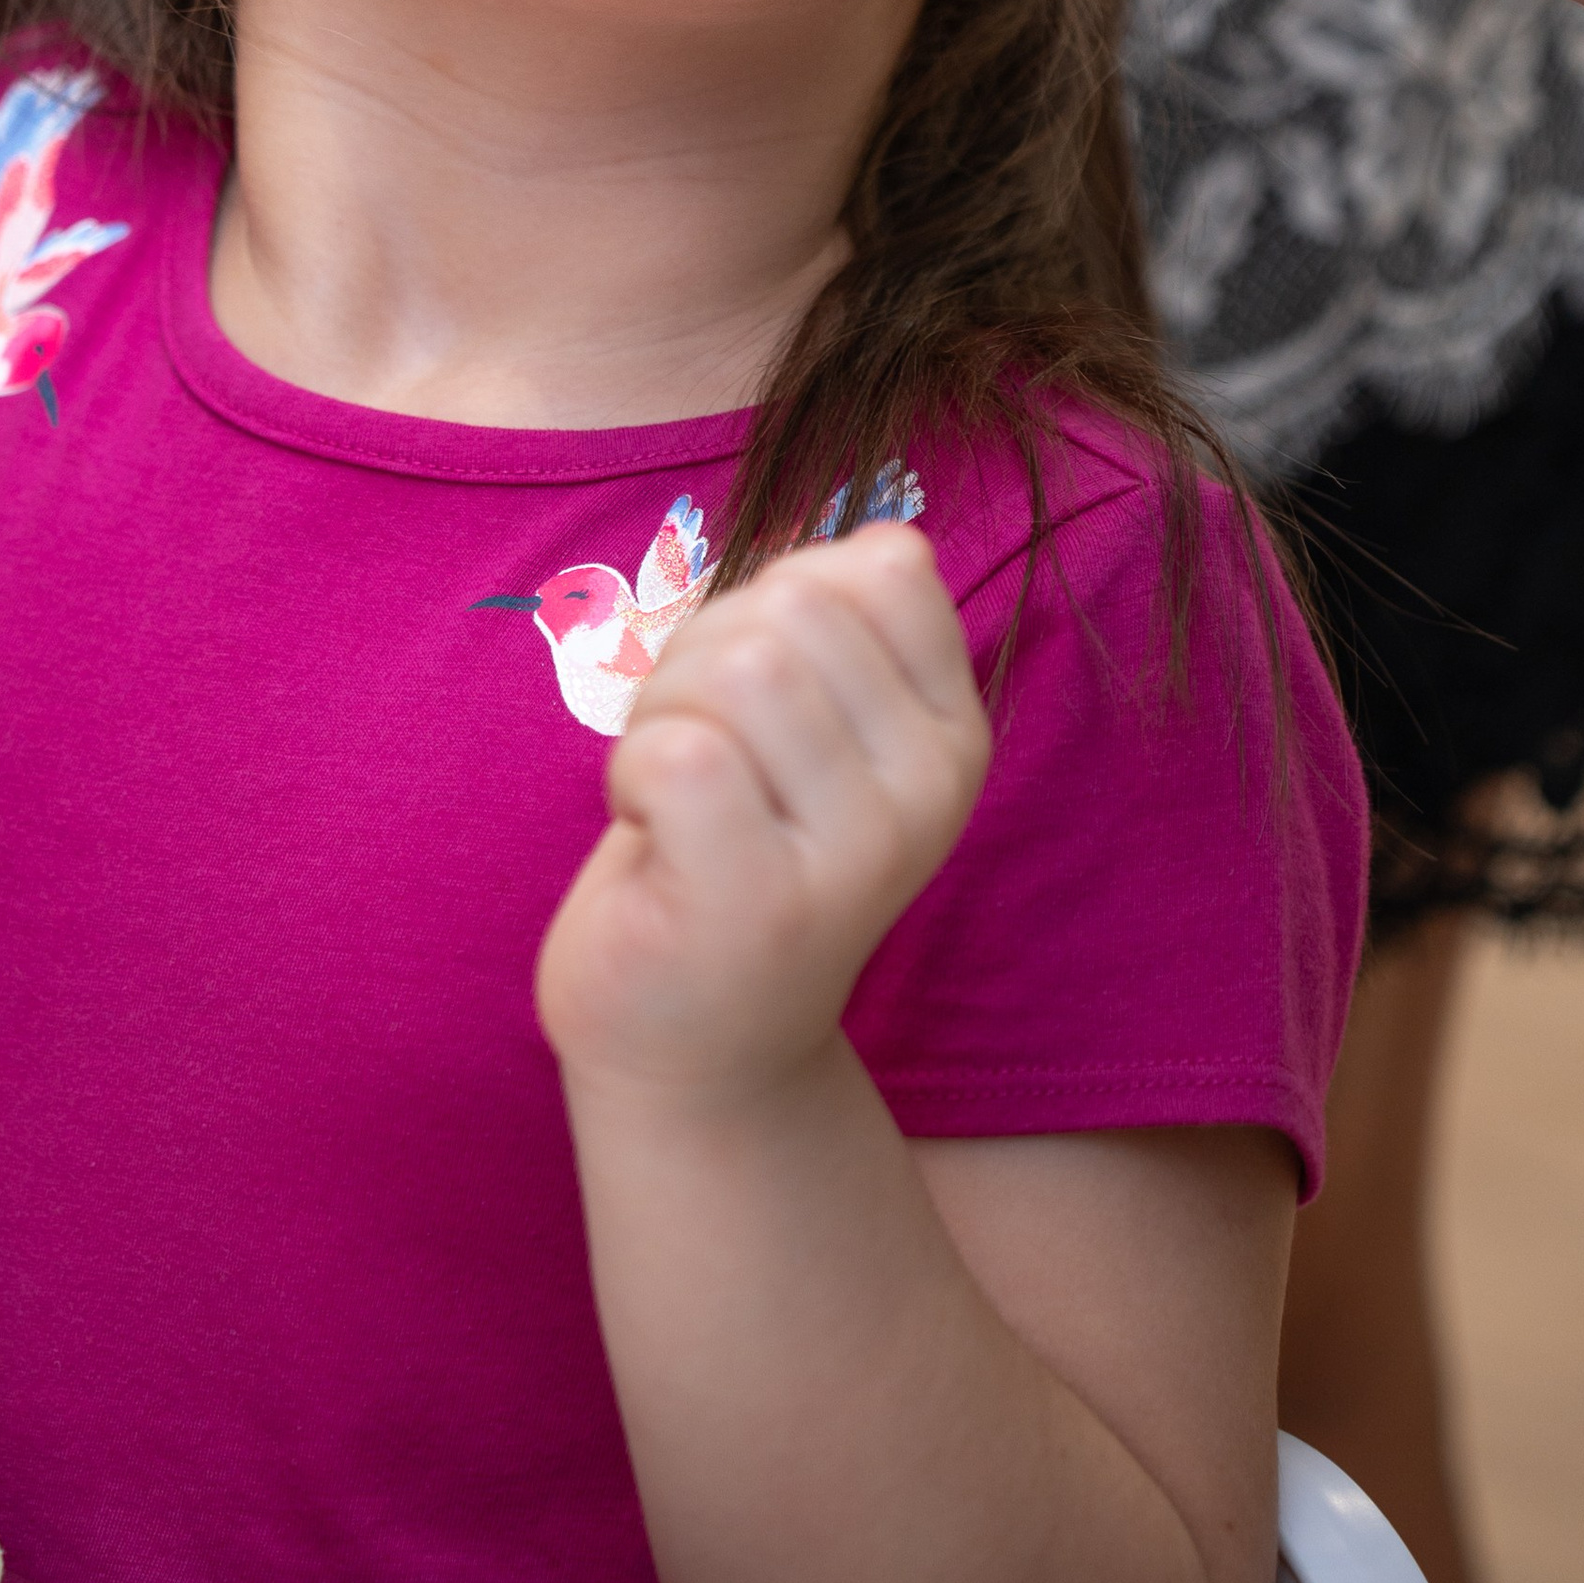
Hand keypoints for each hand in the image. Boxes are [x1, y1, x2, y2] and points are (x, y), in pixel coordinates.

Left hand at [535, 527, 990, 1104]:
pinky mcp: (761, 903)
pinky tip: (651, 837)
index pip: (880, 564)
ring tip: (673, 796)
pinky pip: (678, 751)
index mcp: (953, 735)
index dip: (782, 592)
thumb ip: (847, 622)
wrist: (698, 1047)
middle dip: (704, 654)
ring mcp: (857, 855)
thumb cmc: (735, 849)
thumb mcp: (819, 725)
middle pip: (792, 609)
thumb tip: (883, 535)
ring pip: (737, 668)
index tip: (756, 688)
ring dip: (663, 714)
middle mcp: (930, 792)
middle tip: (695, 753)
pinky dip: (630, 773)